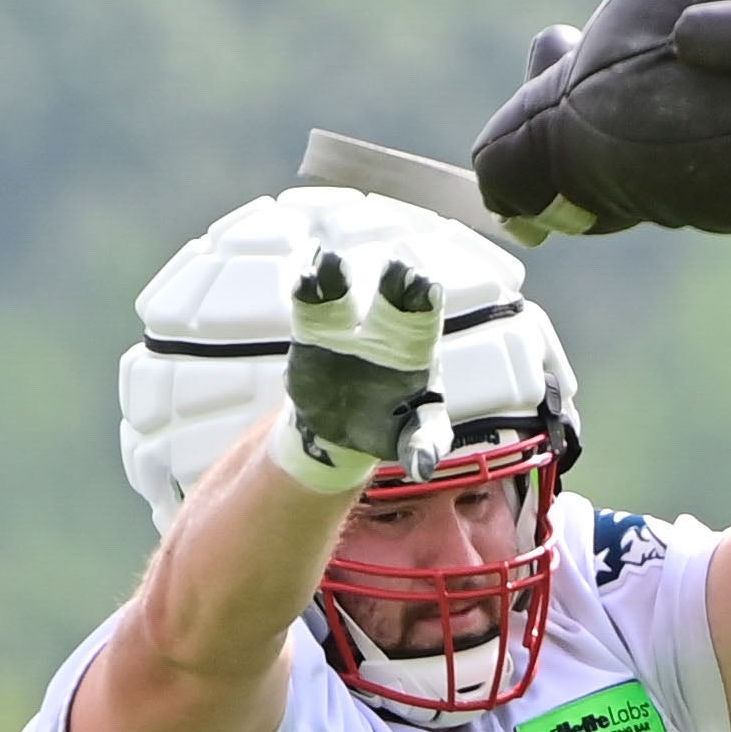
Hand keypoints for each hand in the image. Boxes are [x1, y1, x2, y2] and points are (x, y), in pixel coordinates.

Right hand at [278, 245, 446, 491]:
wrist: (344, 428)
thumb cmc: (392, 425)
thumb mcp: (411, 438)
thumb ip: (421, 447)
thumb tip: (423, 469)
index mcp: (415, 346)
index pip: (425, 315)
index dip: (425, 298)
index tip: (426, 288)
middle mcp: (383, 326)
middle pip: (392, 293)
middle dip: (394, 279)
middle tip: (394, 269)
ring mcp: (346, 325)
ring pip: (343, 290)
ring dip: (336, 274)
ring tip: (329, 262)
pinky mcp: (312, 330)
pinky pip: (309, 303)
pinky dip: (307, 286)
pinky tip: (304, 274)